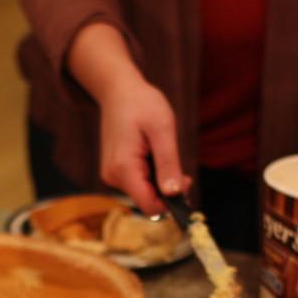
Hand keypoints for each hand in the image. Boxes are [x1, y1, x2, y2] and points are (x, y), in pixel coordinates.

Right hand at [95, 80, 188, 216]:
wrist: (119, 91)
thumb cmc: (142, 104)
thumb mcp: (163, 130)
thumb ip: (168, 164)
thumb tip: (174, 194)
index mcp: (123, 168)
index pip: (150, 206)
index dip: (172, 201)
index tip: (186, 180)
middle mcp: (113, 176)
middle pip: (148, 201)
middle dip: (167, 188)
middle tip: (177, 161)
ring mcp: (112, 175)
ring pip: (144, 193)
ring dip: (159, 180)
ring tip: (160, 151)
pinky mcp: (114, 172)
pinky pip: (138, 184)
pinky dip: (151, 175)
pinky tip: (151, 153)